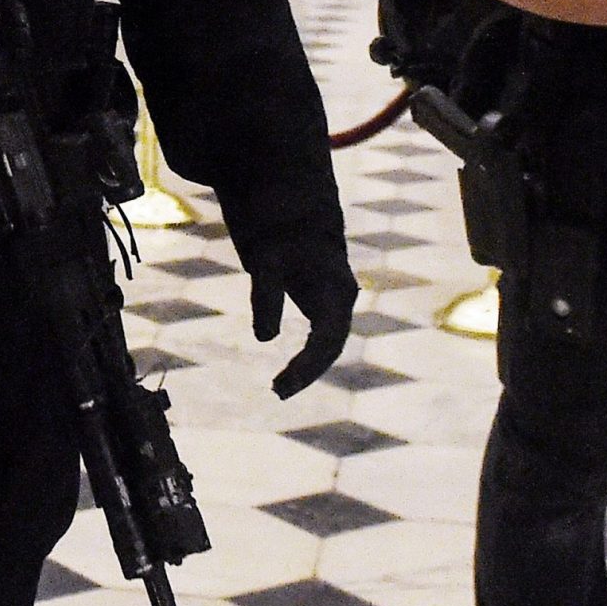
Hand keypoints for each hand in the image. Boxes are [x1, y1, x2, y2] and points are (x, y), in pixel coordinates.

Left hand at [243, 237, 358, 402]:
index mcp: (335, 291)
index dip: (308, 364)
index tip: (285, 382)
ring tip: (279, 389)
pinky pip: (322, 340)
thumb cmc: (281, 236)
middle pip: (331, 347)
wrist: (295, 215)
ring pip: (329, 346)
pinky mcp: (326, 307)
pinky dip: (307, 359)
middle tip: (278, 391)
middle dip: (308, 372)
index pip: (327, 338)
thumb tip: (264, 337)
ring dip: (308, 370)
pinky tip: (288, 375)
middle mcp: (342, 301)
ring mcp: (337, 305)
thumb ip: (266, 296)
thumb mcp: (266, 261)